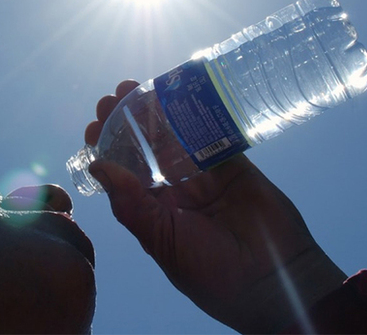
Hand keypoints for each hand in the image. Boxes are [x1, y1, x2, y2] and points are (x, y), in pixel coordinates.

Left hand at [86, 80, 346, 332]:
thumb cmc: (210, 269)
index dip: (107, 146)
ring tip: (136, 87)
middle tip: (113, 96)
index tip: (94, 125)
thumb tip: (95, 165)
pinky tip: (179, 94)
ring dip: (156, 111)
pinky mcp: (233, 163)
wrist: (273, 280)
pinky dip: (197, 113)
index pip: (122, 170)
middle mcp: (175, 189)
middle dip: (127, 120)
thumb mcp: (161, 239)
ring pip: (175, 134)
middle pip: (145, 146)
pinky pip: (212, 132)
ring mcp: (204, 174)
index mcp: (153, 209)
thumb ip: (129, 202)